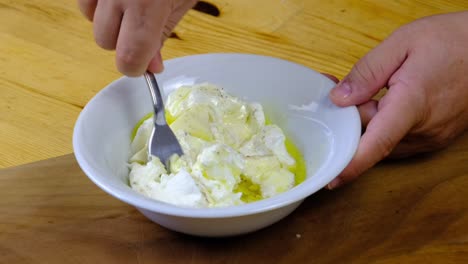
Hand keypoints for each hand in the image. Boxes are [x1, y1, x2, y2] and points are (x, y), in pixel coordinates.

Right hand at [78, 0, 197, 75]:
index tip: (143, 66)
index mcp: (147, 3)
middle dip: (123, 42)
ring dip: (108, 20)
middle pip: (105, 41)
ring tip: (130, 3)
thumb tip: (152, 66)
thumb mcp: (182, 2)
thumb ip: (163, 36)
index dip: (136, 67)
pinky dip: (98, 2)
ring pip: (90, 19)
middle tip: (142, 26)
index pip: (129, 55)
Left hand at [327, 11, 467, 188]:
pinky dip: (384, 125)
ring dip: (368, 122)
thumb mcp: (403, 43)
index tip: (333, 179)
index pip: (378, 141)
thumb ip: (368, 72)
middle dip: (350, 119)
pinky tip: (384, 101)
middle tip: (335, 92)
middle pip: (372, 137)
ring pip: (384, 140)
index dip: (353, 163)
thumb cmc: (452, 40)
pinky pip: (399, 139)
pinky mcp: (435, 138)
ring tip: (367, 91)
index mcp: (413, 102)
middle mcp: (424, 129)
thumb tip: (339, 99)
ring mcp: (432, 137)